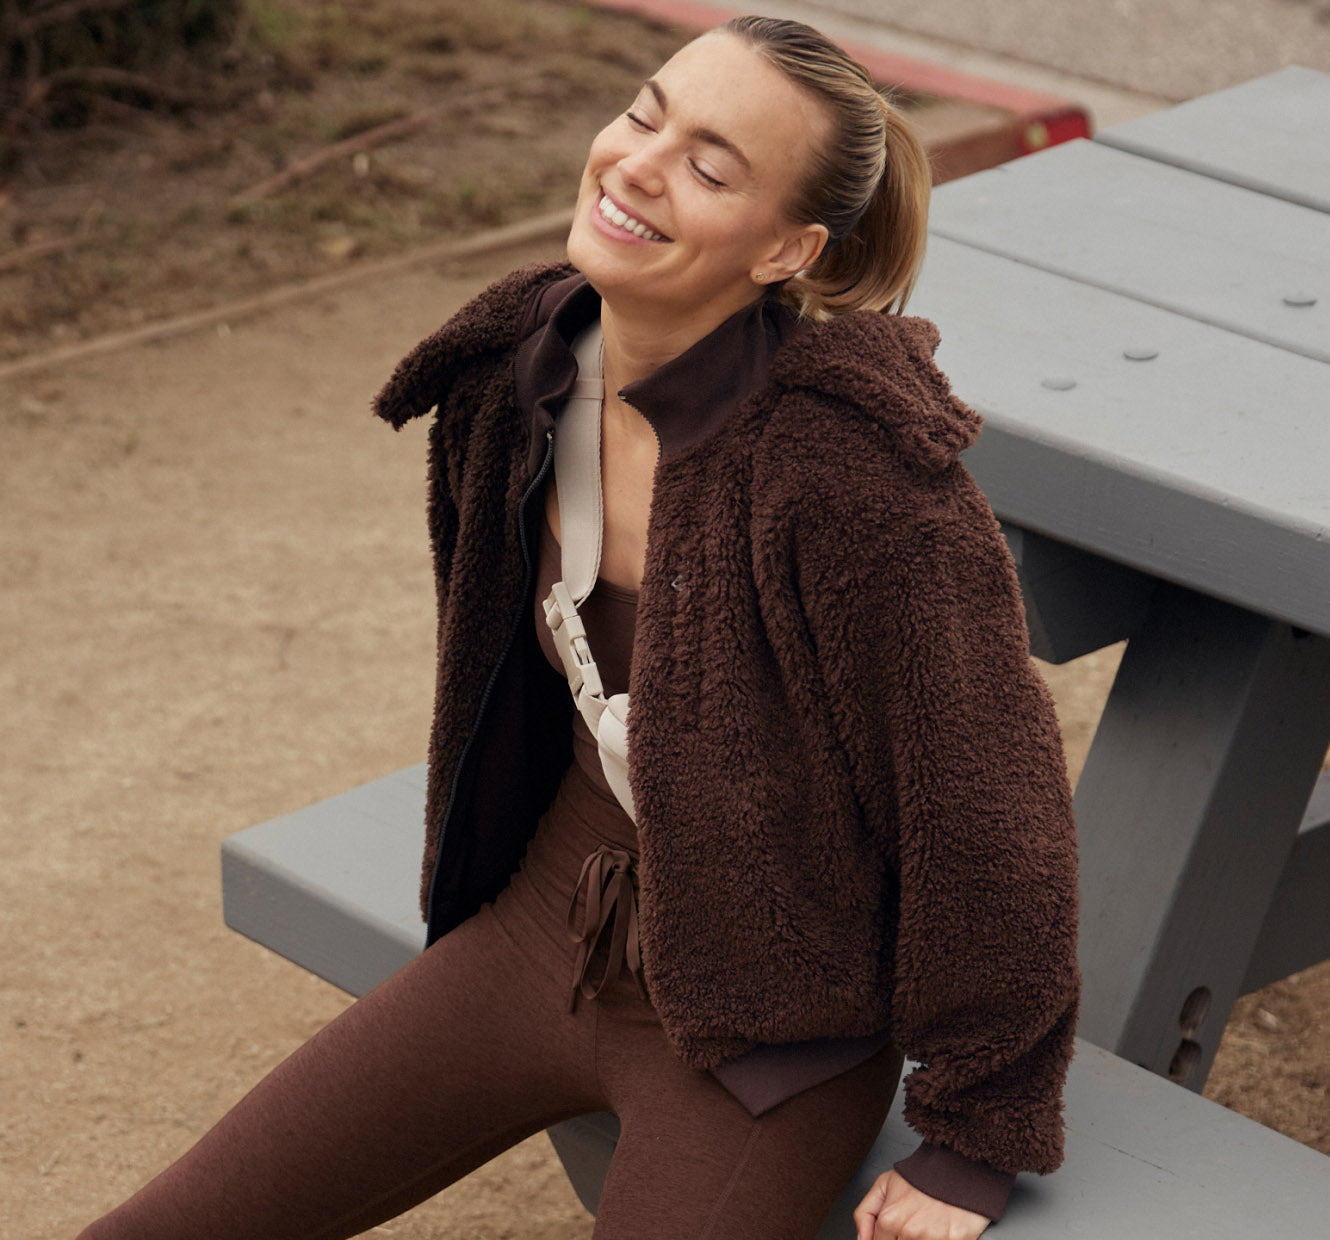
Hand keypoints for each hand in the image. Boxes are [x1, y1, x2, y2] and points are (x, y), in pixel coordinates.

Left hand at [853, 1170, 989, 1239]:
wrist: (955, 1167)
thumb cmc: (921, 1176)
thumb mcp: (883, 1184)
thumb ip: (865, 1214)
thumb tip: (861, 1239)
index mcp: (889, 1220)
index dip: (885, 1239)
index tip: (894, 1232)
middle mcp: (909, 1232)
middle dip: (904, 1239)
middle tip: (914, 1223)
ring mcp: (933, 1238)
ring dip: (922, 1239)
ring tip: (927, 1225)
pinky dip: (941, 1239)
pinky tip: (941, 1229)